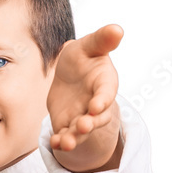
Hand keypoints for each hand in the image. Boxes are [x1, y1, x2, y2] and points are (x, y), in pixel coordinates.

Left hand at [48, 24, 122, 153]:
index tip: (95, 107)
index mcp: (104, 84)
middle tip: (83, 126)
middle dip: (90, 124)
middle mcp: (96, 105)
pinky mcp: (68, 126)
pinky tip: (53, 143)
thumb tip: (118, 29)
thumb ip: (102, 40)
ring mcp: (83, 117)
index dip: (102, 101)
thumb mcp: (89, 46)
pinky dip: (60, 141)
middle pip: (96, 118)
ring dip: (74, 138)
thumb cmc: (83, 57)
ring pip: (81, 132)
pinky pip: (65, 136)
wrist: (69, 74)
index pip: (106, 94)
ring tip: (66, 143)